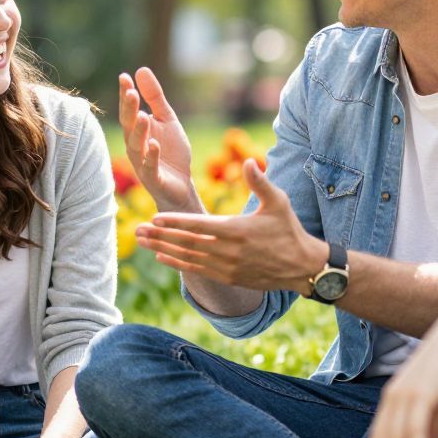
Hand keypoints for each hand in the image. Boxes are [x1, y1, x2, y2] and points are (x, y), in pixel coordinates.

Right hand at [119, 68, 201, 212]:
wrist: (181, 185)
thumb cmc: (171, 151)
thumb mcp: (167, 120)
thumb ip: (154, 98)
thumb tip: (141, 69)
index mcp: (137, 130)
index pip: (129, 110)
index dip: (126, 95)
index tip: (124, 77)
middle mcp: (135, 145)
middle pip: (128, 126)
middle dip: (129, 110)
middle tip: (131, 93)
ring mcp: (142, 162)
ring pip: (136, 146)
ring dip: (139, 131)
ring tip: (143, 116)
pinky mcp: (153, 178)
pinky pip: (150, 166)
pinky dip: (151, 156)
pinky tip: (155, 144)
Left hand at [136, 159, 316, 291]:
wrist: (301, 266)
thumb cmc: (289, 229)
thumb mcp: (278, 202)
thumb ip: (260, 182)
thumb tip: (247, 160)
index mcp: (236, 230)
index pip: (198, 225)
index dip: (175, 222)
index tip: (154, 218)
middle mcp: (227, 250)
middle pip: (186, 243)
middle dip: (160, 236)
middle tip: (136, 230)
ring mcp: (226, 266)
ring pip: (187, 257)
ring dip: (162, 249)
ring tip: (141, 242)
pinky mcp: (228, 277)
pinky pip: (197, 270)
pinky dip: (178, 263)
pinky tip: (162, 257)